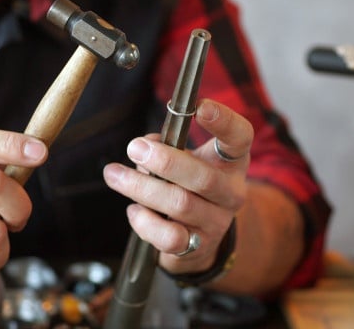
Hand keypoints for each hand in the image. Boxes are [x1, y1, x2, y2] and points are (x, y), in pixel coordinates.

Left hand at [102, 99, 252, 273]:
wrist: (201, 238)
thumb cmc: (188, 187)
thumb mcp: (185, 160)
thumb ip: (167, 147)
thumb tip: (144, 146)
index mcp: (231, 162)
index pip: (239, 138)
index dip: (224, 121)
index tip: (200, 106)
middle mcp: (231, 192)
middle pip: (204, 177)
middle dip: (165, 161)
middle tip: (135, 148)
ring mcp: (216, 222)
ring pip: (179, 204)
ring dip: (141, 187)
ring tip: (114, 174)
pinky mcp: (196, 247)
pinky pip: (169, 236)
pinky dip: (144, 221)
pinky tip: (134, 210)